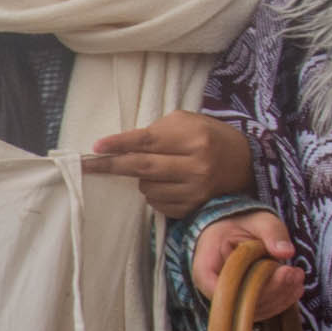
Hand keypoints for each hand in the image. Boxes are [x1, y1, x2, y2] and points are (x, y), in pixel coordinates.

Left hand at [83, 109, 259, 218]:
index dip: (119, 144)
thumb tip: (122, 146)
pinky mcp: (193, 207)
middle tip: (86, 165)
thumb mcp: (188, 122)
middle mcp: (195, 166)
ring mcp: (195, 191)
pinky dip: (153, 194)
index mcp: (193, 139)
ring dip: (141, 179)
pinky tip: (167, 184)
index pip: (147, 142)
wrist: (246, 164)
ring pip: (147, 188)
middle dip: (111, 166)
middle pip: (142, 168)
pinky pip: (157, 204)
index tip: (96, 147)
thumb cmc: (210, 137)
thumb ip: (158, 131)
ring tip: (158, 169)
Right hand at [189, 210, 307, 321]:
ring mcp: (228, 299)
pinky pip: (261, 310)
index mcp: (205, 269)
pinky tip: (295, 287)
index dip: (256, 286)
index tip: (283, 270)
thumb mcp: (258, 221)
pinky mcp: (242, 303)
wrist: (234, 228)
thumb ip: (271, 233)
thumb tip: (286, 251)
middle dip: (275, 290)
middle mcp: (213, 290)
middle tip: (296, 273)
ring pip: (255, 310)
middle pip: (243, 304)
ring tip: (298, 277)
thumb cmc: (241, 223)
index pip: (227, 291)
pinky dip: (280, 301)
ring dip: (281, 297)